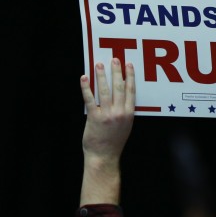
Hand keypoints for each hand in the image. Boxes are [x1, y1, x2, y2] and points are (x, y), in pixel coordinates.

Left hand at [79, 58, 135, 204]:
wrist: (104, 156)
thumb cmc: (114, 142)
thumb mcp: (125, 126)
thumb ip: (125, 112)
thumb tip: (123, 96)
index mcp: (129, 114)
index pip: (131, 91)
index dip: (129, 76)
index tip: (128, 65)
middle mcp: (119, 113)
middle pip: (119, 87)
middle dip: (116, 72)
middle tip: (114, 59)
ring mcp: (107, 115)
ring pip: (104, 90)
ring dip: (101, 76)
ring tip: (99, 65)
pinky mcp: (94, 118)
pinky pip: (89, 99)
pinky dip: (86, 87)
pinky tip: (84, 78)